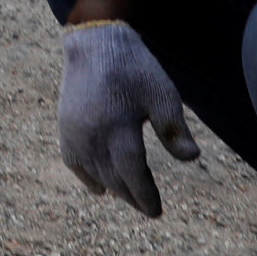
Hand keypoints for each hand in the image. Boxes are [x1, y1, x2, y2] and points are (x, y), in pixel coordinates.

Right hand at [57, 21, 199, 216]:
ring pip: (93, 173)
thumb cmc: (134, 68)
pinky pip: (73, 161)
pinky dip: (86, 176)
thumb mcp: (163, 94)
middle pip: (112, 178)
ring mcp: (74, 131)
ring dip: (112, 189)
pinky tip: (99, 186)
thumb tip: (192, 158)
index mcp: (118, 126)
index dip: (144, 195)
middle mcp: (92, 133)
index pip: (131, 173)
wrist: (95, 43)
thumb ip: (174, 128)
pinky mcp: (64, 126)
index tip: (156, 212)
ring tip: (128, 196)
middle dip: (131, 197)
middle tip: (147, 209)